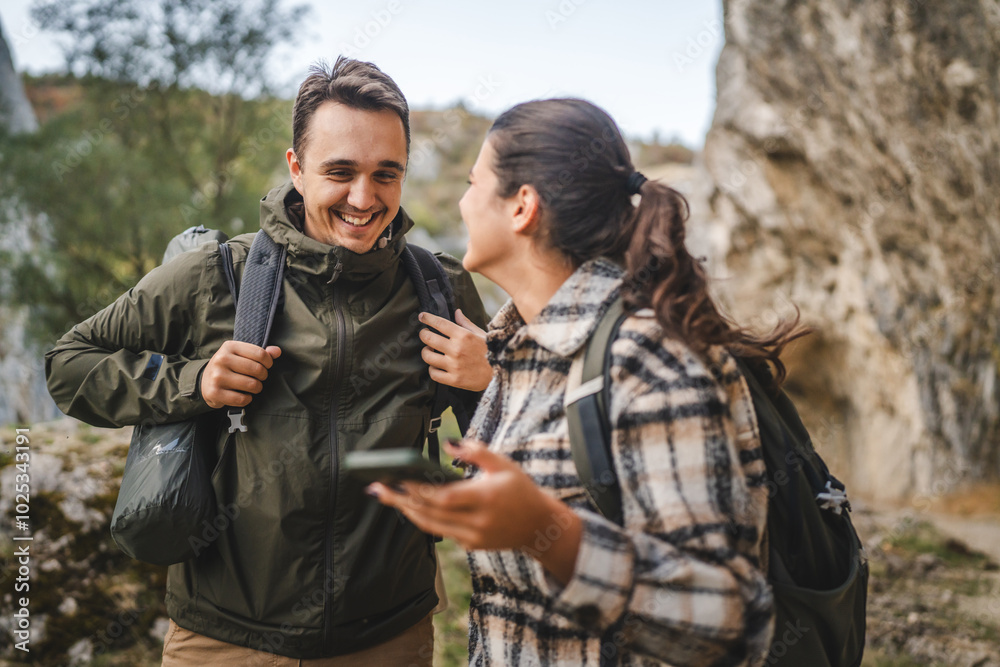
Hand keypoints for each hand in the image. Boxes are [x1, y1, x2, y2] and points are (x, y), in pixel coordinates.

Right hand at [200, 341, 281, 408]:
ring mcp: (217, 376)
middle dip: (263, 376)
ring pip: (251, 385)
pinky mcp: (215, 392)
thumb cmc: (228, 366)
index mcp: (230, 346)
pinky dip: (247, 399)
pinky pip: (242, 399)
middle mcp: (221, 359)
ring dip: (257, 388)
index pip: (260, 353)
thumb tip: (277, 351)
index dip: (269, 362)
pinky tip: (244, 395)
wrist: (204, 381)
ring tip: (253, 386)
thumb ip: (260, 353)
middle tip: (260, 378)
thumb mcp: (241, 355)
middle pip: (257, 369)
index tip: (267, 366)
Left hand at [369, 440, 582, 583]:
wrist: (538, 526)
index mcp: (485, 499)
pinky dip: (424, 519)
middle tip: (377, 488)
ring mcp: (473, 537)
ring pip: (431, 526)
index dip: (419, 490)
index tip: (397, 479)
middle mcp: (477, 522)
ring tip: (388, 497)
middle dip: (401, 500)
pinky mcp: (470, 545)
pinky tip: (410, 506)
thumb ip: (476, 451)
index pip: (444, 497)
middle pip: (430, 513)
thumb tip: (448, 444)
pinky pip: (441, 531)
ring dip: (407, 511)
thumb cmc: (520, 490)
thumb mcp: (503, 464)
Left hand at [419, 309, 490, 391]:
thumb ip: (466, 323)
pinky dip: (432, 369)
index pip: (439, 323)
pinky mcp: (454, 379)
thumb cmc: (491, 351)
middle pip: (428, 338)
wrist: (501, 374)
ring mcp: (454, 365)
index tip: (422, 316)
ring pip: (428, 356)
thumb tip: (456, 312)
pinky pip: (433, 374)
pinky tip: (436, 366)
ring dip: (426, 352)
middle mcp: (456, 349)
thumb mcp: (481, 334)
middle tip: (424, 334)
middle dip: (423, 334)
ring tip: (430, 350)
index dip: (427, 318)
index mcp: (463, 336)